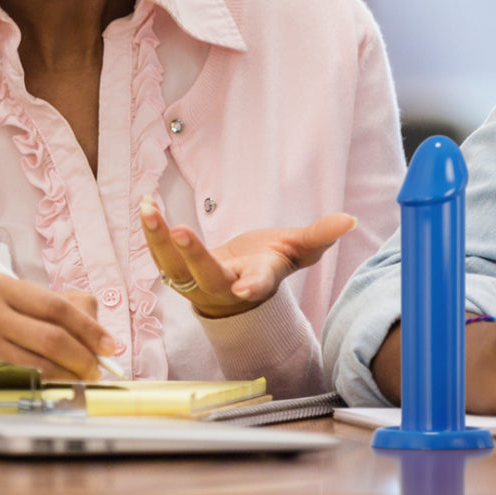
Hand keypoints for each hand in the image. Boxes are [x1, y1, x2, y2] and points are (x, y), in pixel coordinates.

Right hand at [0, 272, 116, 380]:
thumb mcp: (20, 302)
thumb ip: (62, 308)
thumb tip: (100, 337)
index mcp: (1, 283)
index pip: (57, 306)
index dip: (88, 328)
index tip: (109, 345)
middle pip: (51, 336)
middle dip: (83, 356)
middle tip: (98, 368)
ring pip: (39, 362)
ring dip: (69, 375)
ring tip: (84, 378)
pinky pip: (23, 377)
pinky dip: (49, 384)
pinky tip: (60, 384)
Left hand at [140, 196, 355, 318]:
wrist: (238, 287)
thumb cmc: (269, 263)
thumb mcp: (297, 249)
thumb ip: (319, 235)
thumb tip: (350, 221)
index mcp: (258, 280)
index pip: (257, 285)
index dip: (251, 286)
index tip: (244, 290)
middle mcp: (226, 286)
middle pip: (208, 276)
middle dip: (194, 255)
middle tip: (180, 231)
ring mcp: (197, 282)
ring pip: (175, 266)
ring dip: (159, 239)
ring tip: (150, 210)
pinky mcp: (178, 272)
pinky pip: (160, 255)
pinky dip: (152, 231)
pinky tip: (146, 204)